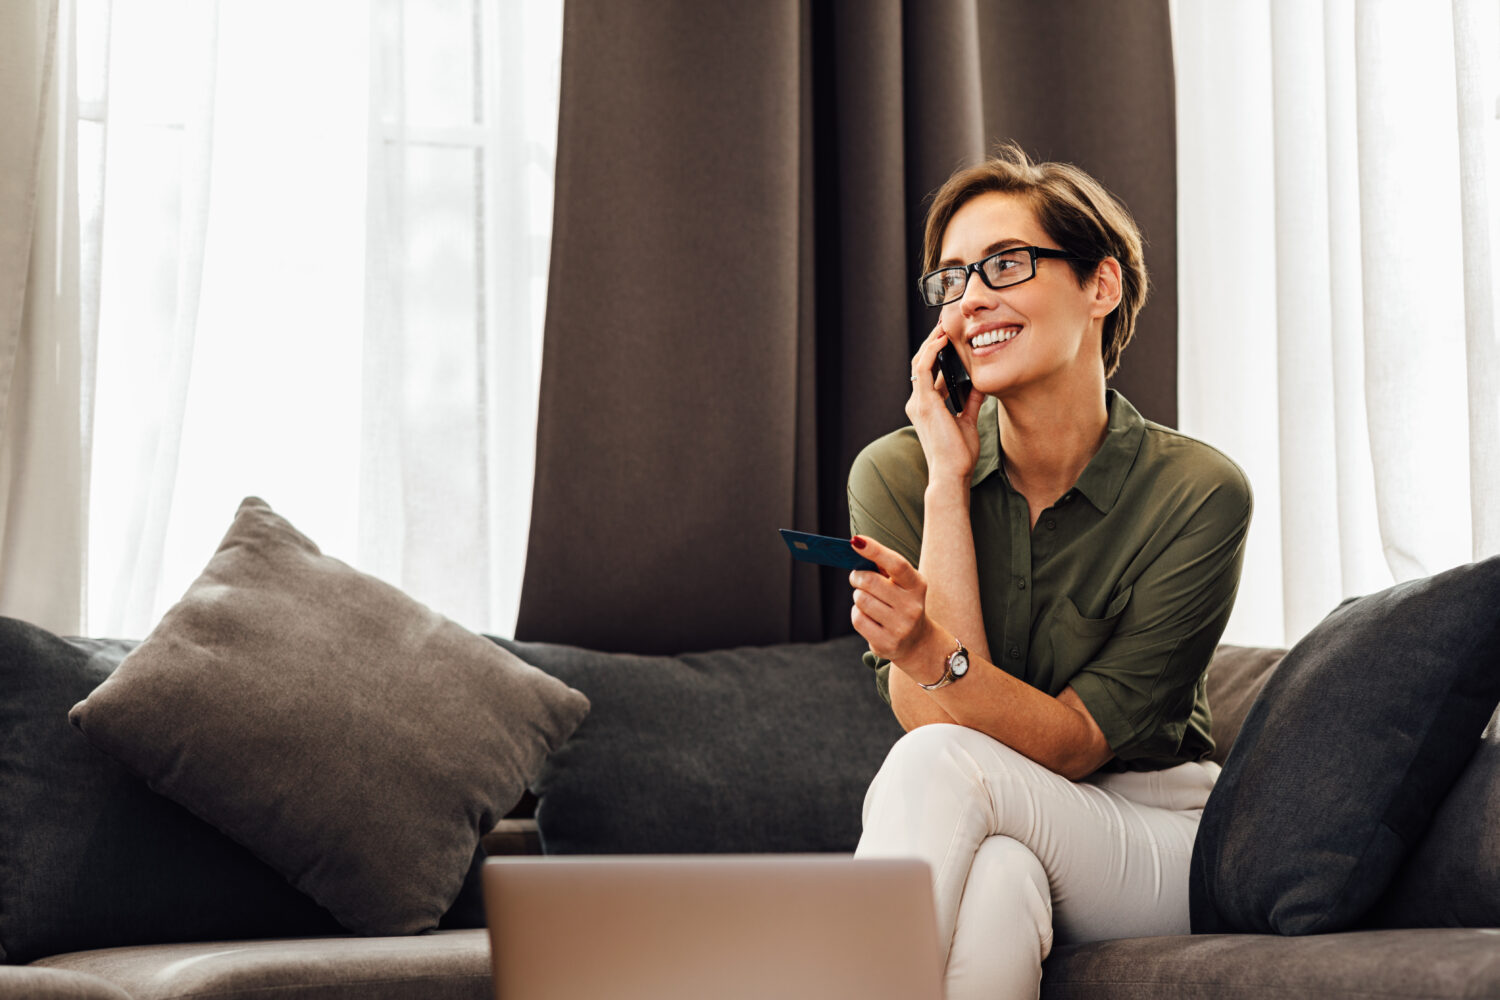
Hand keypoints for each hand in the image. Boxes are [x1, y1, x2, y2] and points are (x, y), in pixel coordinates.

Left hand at [848, 535, 940, 675]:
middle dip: (857, 577)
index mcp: (917, 585)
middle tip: (857, 577)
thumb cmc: (902, 603)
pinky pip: (858, 619)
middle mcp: (912, 606)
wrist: (917, 642)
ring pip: (861, 600)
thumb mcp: (902, 584)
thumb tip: (858, 547)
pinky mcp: (887, 643)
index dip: (875, 551)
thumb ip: (883, 567)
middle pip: (870, 582)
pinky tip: (868, 617)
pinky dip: (857, 614)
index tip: (857, 540)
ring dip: (858, 597)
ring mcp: (900, 627)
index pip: (897, 564)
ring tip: (868, 600)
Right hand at [907, 320, 985, 483]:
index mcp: (927, 407)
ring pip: (920, 361)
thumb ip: (970, 402)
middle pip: (922, 363)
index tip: (951, 339)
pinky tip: (943, 340)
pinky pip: (923, 368)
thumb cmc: (959, 455)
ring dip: (932, 342)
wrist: (952, 472)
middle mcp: (918, 402)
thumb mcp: (968, 422)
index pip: (931, 373)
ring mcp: (918, 402)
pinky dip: (932, 351)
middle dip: (933, 342)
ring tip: (944, 325)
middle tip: (947, 323)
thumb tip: (980, 385)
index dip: (939, 355)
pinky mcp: (923, 402)